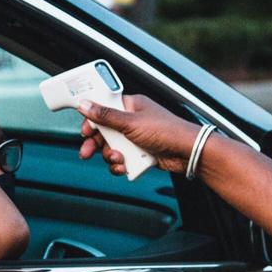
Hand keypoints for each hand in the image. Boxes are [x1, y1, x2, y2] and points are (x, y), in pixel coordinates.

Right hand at [77, 94, 200, 175]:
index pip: (103, 109)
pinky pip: (122, 159)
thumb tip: (85, 105)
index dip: (92, 120)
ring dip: (111, 156)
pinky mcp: (140, 153)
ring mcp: (136, 138)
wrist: (187, 152)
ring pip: (112, 148)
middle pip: (104, 131)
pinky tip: (125, 167)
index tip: (84, 131)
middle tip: (87, 152)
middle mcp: (132, 121)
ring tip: (118, 159)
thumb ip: (106, 116)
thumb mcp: (131, 123)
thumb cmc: (166, 130)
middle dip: (96, 144)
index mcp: (131, 106)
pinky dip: (121, 165)